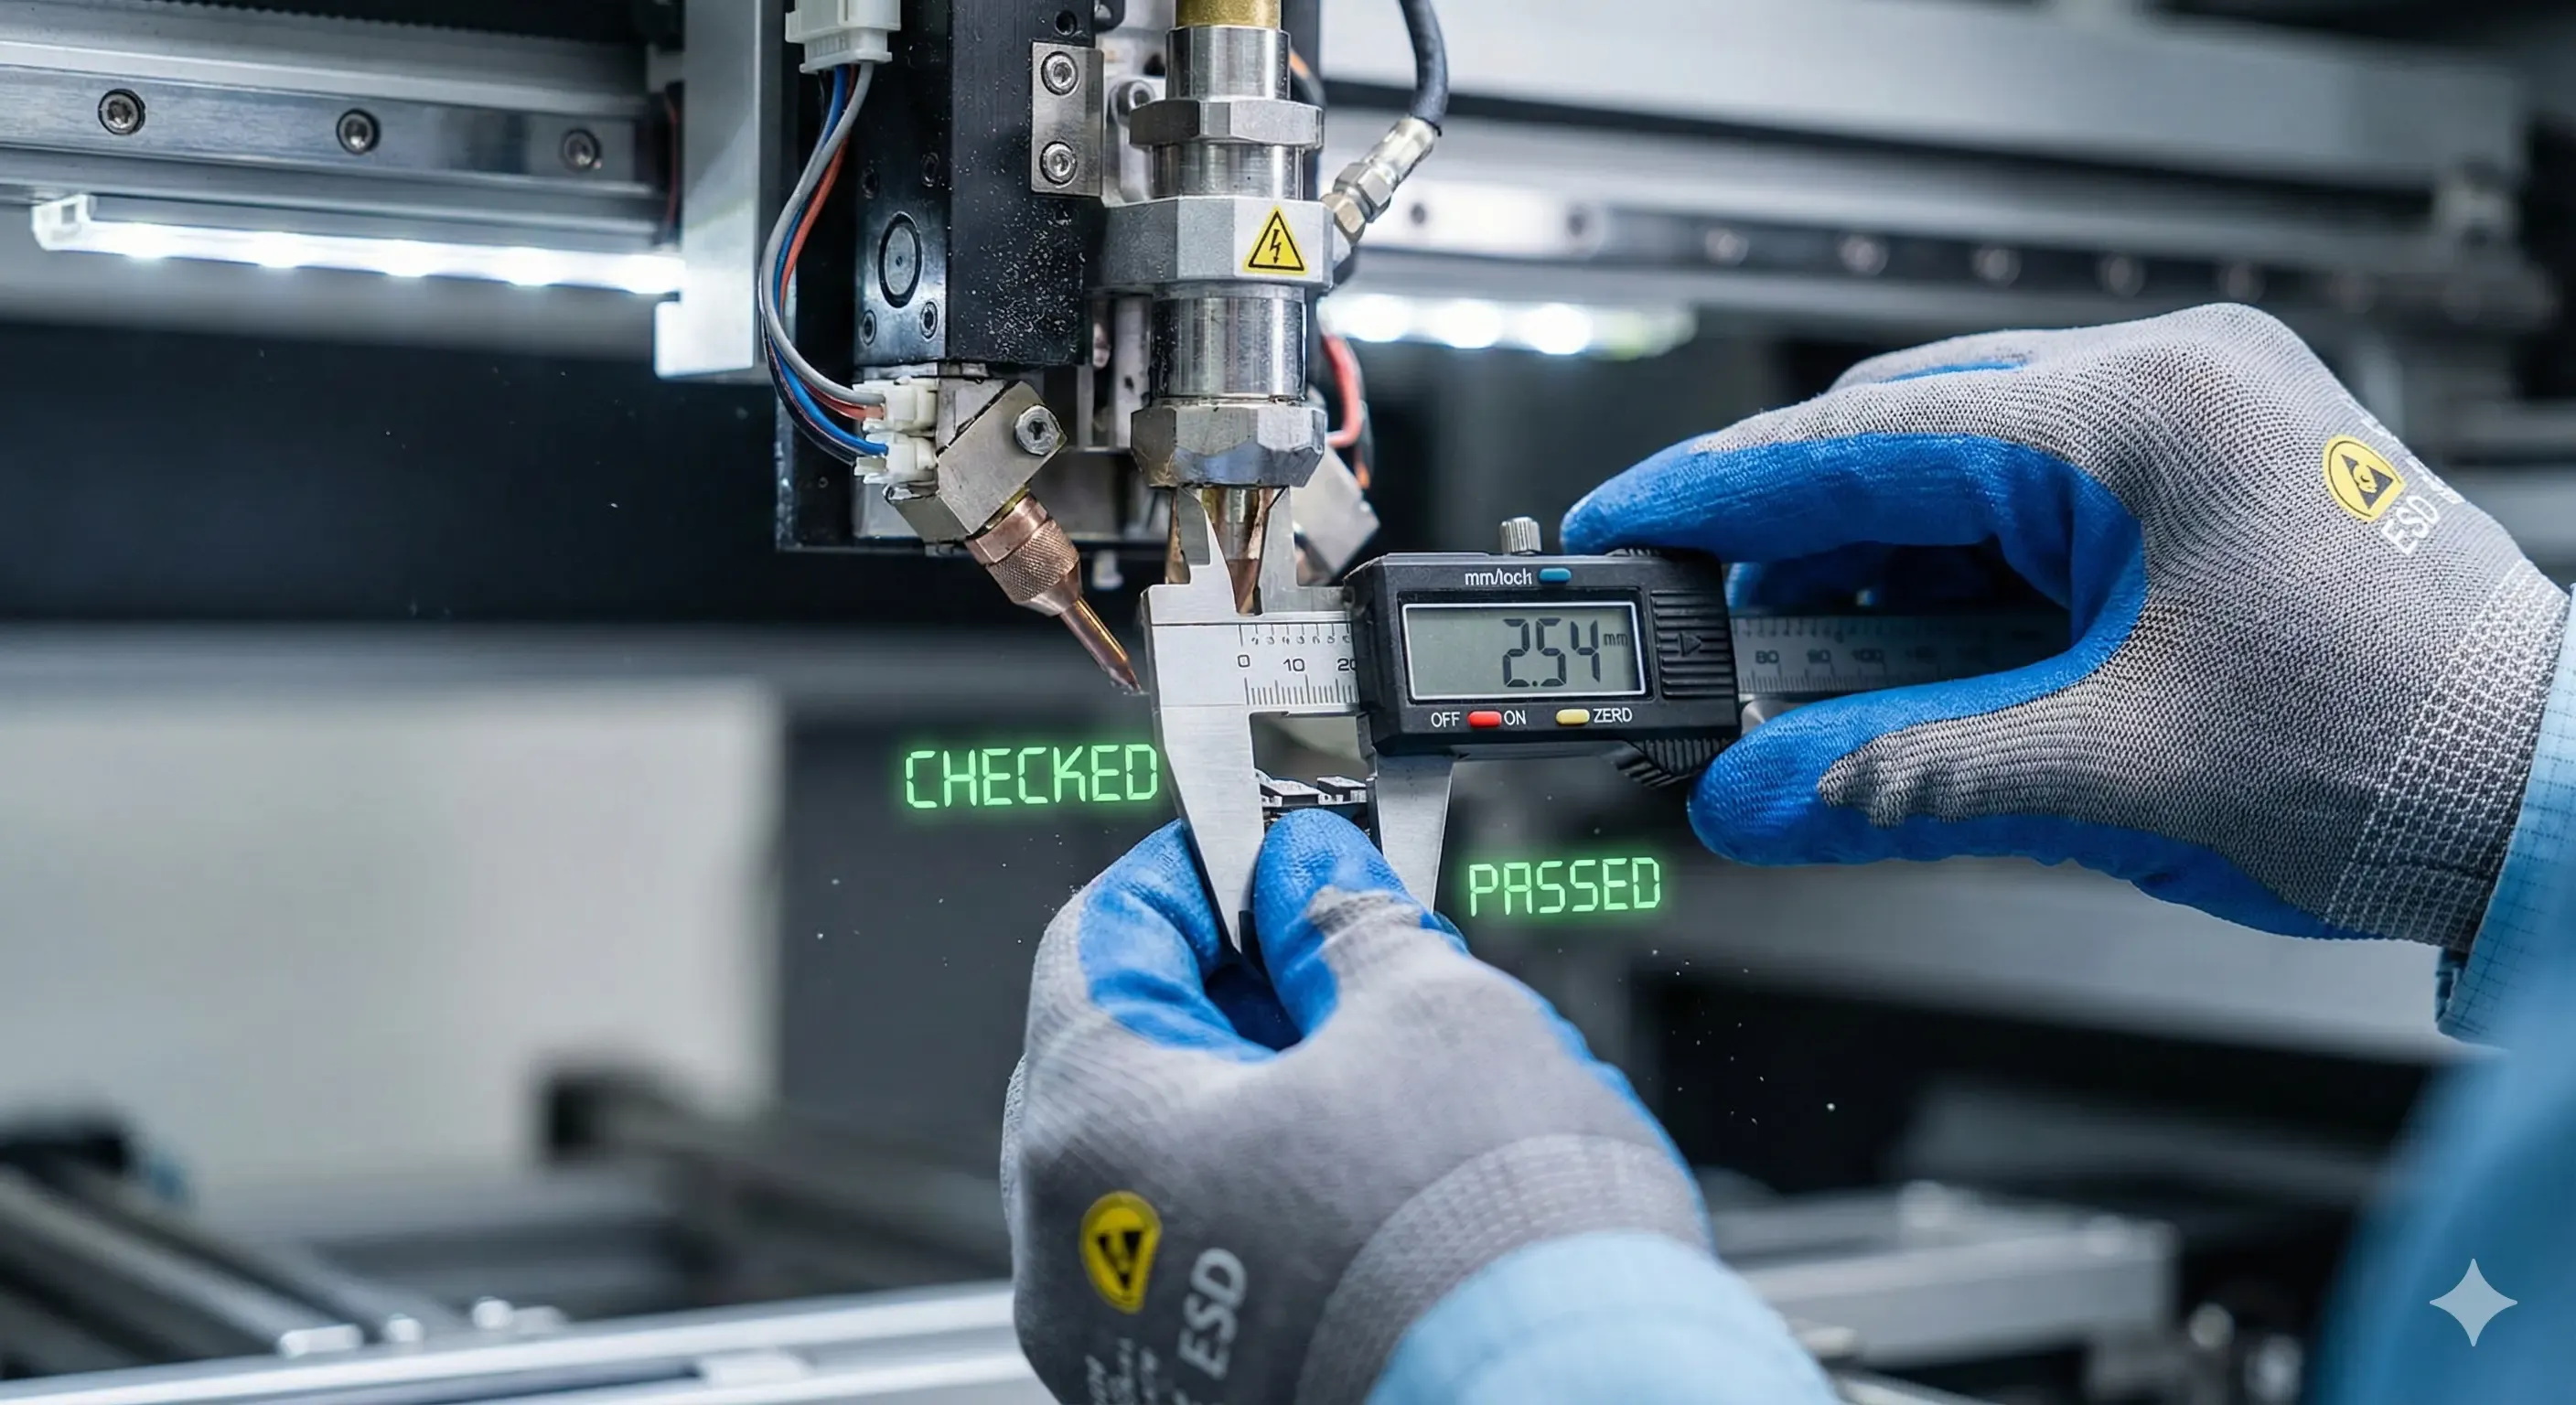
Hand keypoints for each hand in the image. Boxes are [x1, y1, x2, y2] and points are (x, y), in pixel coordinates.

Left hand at [1002, 813, 1810, 1404]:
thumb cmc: (1492, 1251)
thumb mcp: (1431, 1011)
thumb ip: (1342, 919)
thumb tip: (1312, 873)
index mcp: (1097, 1130)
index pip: (1101, 937)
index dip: (1197, 869)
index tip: (1270, 846)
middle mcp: (1078, 1255)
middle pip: (1130, 1055)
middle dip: (1240, 984)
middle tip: (1344, 941)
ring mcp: (1133, 1344)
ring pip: (1175, 1165)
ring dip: (1269, 1092)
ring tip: (1395, 1063)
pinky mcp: (1202, 1395)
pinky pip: (1211, 1258)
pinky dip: (1279, 1194)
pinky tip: (1386, 1170)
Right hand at [1563, 304, 2566, 948]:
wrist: (2559, 799)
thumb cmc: (2399, 757)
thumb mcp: (2105, 774)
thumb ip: (1898, 779)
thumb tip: (1754, 795)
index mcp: (2140, 417)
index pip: (1860, 441)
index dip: (1715, 495)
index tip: (1620, 528)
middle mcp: (2171, 387)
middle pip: (1901, 443)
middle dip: (1791, 550)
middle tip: (1708, 641)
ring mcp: (2198, 425)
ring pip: (1964, 476)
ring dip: (1877, 577)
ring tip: (1816, 680)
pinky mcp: (2211, 481)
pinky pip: (2037, 506)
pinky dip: (1960, 585)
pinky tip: (1923, 662)